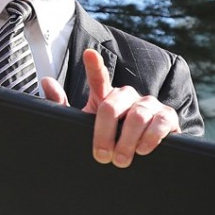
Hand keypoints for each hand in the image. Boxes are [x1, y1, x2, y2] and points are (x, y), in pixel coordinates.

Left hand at [41, 48, 179, 167]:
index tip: (89, 54)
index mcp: (107, 97)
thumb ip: (63, 107)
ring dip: (126, 142)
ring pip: (137, 117)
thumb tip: (46, 81)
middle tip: (101, 157)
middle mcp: (128, 96)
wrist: (140, 157)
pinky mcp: (167, 117)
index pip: (99, 78)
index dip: (94, 66)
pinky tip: (142, 150)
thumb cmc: (111, 140)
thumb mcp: (85, 126)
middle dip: (104, 134)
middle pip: (112, 106)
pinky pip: (160, 123)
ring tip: (120, 160)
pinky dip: (150, 138)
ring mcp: (149, 104)